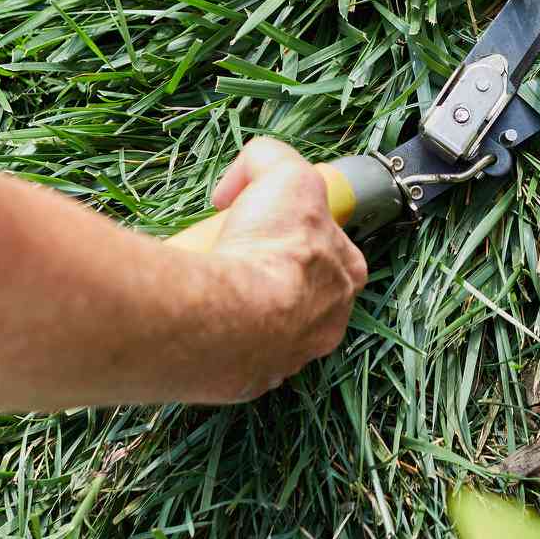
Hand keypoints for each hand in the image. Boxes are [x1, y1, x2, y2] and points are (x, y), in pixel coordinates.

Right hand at [204, 137, 367, 399]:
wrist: (227, 317)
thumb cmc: (270, 248)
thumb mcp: (284, 174)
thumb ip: (271, 158)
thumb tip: (245, 176)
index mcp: (345, 277)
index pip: (328, 247)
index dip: (296, 229)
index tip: (262, 223)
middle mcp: (325, 323)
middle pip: (297, 291)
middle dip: (265, 271)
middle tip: (230, 254)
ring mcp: (287, 357)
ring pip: (265, 327)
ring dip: (238, 307)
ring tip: (206, 285)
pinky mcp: (247, 380)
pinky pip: (231, 354)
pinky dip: (212, 335)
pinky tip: (194, 318)